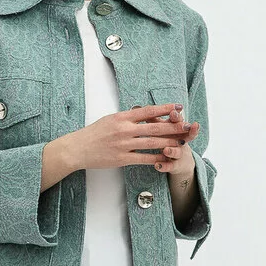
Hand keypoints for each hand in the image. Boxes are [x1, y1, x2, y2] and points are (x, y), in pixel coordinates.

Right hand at [68, 102, 198, 171]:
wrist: (77, 149)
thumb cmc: (93, 134)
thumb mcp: (109, 119)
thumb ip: (126, 118)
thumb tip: (142, 114)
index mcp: (122, 117)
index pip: (148, 111)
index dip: (165, 109)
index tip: (178, 107)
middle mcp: (124, 130)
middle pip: (154, 126)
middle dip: (173, 126)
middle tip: (187, 125)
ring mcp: (124, 145)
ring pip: (152, 143)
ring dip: (169, 142)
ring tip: (182, 142)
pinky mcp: (122, 159)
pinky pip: (143, 158)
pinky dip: (157, 158)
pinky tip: (166, 158)